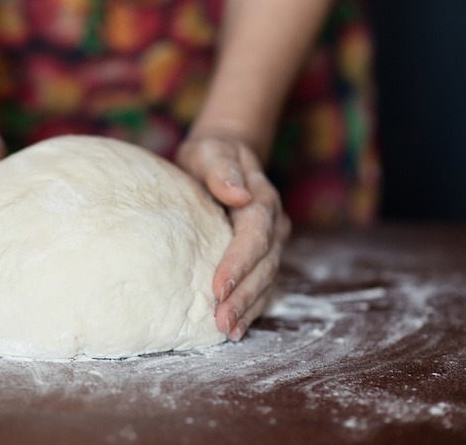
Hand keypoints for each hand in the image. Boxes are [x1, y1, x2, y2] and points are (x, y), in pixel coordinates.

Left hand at [176, 133, 290, 340]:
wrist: (224, 158)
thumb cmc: (211, 155)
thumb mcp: (211, 151)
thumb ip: (222, 169)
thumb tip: (237, 194)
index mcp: (262, 200)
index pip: (255, 235)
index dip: (238, 263)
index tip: (218, 288)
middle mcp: (273, 225)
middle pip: (264, 265)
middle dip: (244, 296)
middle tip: (221, 322)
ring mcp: (271, 244)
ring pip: (266, 281)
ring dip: (249, 308)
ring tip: (228, 331)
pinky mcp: (261, 257)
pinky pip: (261, 286)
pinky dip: (251, 308)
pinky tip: (236, 328)